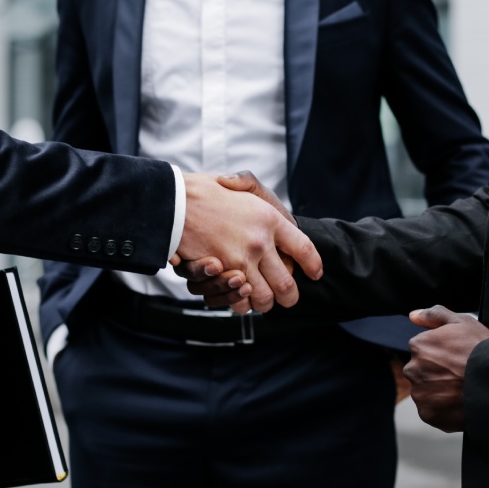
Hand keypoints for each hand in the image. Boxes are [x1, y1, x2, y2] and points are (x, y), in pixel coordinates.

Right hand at [174, 172, 320, 311]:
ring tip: (263, 299)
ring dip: (264, 303)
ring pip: (263, 298)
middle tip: (289, 299)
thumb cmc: (206, 190)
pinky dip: (240, 302)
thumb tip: (277, 219)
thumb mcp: (242, 184)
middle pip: (287, 285)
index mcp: (270, 219)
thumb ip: (263, 196)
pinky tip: (241, 295)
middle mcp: (260, 242)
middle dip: (290, 297)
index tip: (316, 274)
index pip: (305, 249)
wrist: (172, 199)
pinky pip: (237, 298)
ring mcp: (240, 259)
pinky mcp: (220, 272)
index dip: (313, 265)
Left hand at [404, 306, 488, 432]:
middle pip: (422, 371)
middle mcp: (413, 370)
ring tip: (462, 389)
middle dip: (437, 373)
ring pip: (426, 392)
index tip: (457, 358)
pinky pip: (432, 411)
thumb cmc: (482, 350)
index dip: (443, 354)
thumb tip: (413, 316)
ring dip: (439, 391)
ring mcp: (419, 394)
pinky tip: (459, 402)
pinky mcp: (428, 414)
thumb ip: (434, 315)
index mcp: (418, 346)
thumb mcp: (462, 322)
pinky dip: (443, 409)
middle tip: (460, 375)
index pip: (423, 350)